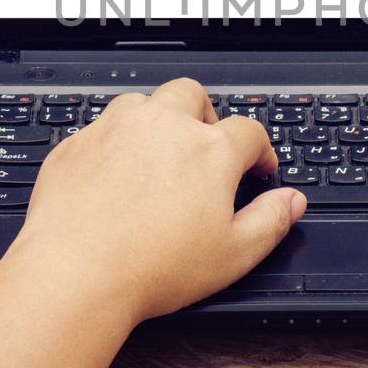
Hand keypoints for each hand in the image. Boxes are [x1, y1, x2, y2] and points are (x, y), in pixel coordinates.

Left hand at [1, 78, 305, 323]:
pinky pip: (100, 129)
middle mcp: (163, 125)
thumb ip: (270, 221)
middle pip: (192, 95)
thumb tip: (291, 201)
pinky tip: (114, 178)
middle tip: (204, 148)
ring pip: (142, 102)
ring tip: (157, 157)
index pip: (248, 131)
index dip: (258, 150)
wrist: (76, 272)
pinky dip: (113, 145)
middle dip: (204, 115)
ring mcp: (115, 129)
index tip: (256, 168)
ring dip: (155, 121)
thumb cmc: (153, 267)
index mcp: (209, 150)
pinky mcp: (76, 144)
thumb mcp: (233, 255)